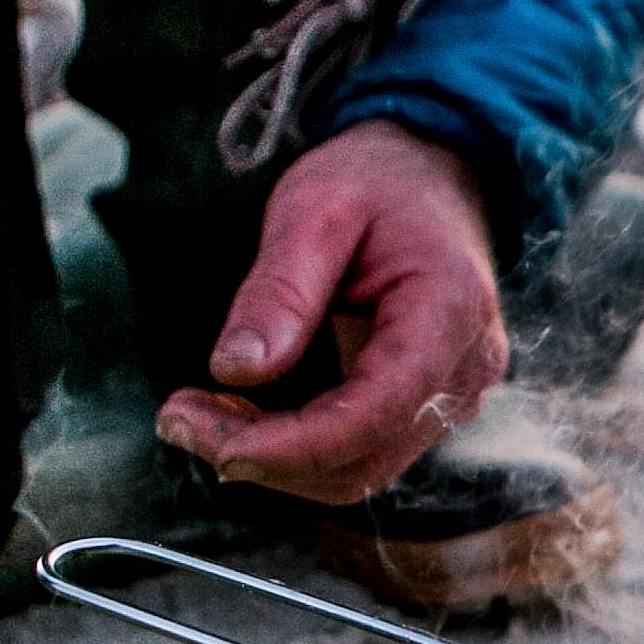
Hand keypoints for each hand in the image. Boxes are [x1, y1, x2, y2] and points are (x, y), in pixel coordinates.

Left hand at [157, 121, 507, 505]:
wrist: (433, 174)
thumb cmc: (377, 182)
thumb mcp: (315, 209)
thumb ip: (280, 291)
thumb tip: (237, 371)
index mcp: (450, 312)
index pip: (374, 413)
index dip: (289, 445)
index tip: (207, 438)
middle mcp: (465, 369)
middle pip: (362, 458)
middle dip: (265, 456)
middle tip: (178, 418)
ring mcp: (454, 394)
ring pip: (360, 469)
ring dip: (275, 459)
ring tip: (202, 413)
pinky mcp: (429, 405)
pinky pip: (363, 450)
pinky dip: (297, 446)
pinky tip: (245, 412)